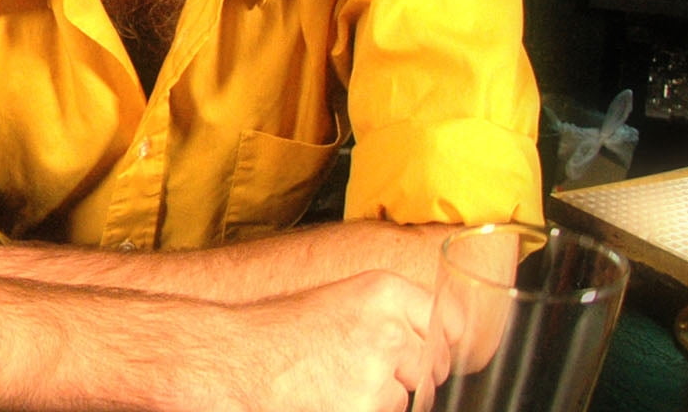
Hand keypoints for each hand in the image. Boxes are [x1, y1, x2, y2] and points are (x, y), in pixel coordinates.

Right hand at [225, 271, 436, 411]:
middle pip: (433, 361)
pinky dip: (368, 409)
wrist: (241, 358)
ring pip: (411, 393)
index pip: (447, 320)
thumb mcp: (342, 300)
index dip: (441, 340)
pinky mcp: (368, 405)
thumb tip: (438, 338)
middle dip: (412, 372)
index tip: (432, 351)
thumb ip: (390, 312)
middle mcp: (389, 325)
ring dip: (387, 394)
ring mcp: (380, 368)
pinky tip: (335, 396)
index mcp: (383, 289)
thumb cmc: (282, 330)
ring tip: (341, 381)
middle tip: (371, 369)